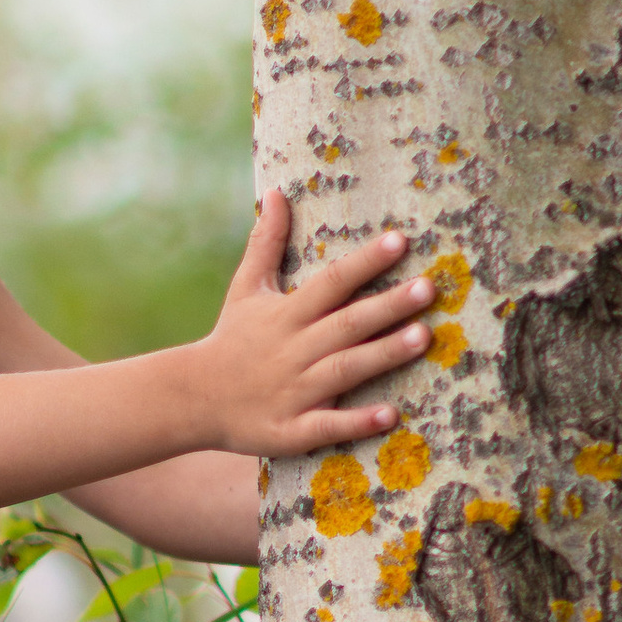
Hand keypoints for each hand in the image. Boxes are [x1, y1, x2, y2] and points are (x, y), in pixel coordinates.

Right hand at [194, 193, 433, 456]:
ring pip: (344, 370)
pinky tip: (390, 415)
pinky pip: (327, 425)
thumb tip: (276, 191)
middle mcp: (294, 349)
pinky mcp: (291, 430)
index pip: (331, 282)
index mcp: (287, 314)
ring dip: (382, 355)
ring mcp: (294, 391)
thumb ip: (267, 242)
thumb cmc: (231, 339)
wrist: (192, 399)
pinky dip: (356, 422)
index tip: (400, 241)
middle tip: (428, 288)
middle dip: (387, 306)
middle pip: (346, 323)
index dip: (365, 262)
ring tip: (423, 337)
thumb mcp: (246, 288)